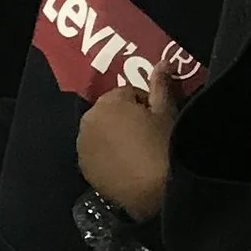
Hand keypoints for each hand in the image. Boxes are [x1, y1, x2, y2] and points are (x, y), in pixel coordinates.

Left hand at [76, 63, 185, 223]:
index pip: (128, 94)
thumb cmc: (164, 145)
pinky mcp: (85, 169)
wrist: (155, 189)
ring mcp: (84, 147)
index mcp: (107, 102)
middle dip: (126, 119)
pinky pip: (97, 154)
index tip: (158, 120)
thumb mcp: (167, 112)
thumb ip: (161, 84)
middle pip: (110, 112)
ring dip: (115, 137)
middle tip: (149, 135)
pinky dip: (108, 156)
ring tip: (138, 152)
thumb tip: (164, 61)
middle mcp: (88, 121)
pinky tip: (127, 167)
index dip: (146, 105)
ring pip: (101, 133)